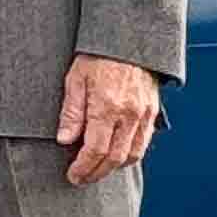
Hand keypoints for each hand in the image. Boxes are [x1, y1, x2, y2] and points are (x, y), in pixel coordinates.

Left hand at [59, 53, 164, 183]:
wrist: (129, 38)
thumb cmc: (98, 54)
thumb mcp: (75, 79)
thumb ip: (72, 112)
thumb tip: (64, 139)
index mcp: (108, 107)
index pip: (96, 150)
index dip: (84, 167)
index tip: (73, 175)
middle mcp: (129, 114)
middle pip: (115, 158)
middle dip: (97, 173)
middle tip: (82, 178)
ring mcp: (144, 114)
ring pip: (133, 154)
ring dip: (114, 167)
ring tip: (97, 169)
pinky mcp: (152, 111)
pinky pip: (144, 141)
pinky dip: (130, 154)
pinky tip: (116, 154)